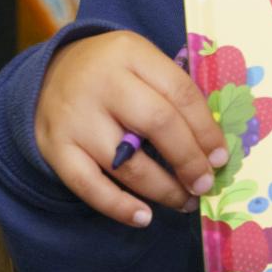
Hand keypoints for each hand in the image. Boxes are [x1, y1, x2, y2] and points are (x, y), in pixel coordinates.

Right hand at [36, 30, 228, 226]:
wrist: (50, 72)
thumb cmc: (113, 72)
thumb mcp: (142, 62)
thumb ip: (173, 93)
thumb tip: (212, 146)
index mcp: (131, 53)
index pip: (180, 92)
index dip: (206, 130)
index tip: (220, 158)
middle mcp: (102, 83)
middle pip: (157, 124)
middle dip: (189, 161)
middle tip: (205, 184)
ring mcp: (75, 118)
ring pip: (126, 163)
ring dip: (162, 190)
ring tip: (184, 202)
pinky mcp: (55, 148)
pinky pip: (87, 185)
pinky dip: (118, 206)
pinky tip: (144, 217)